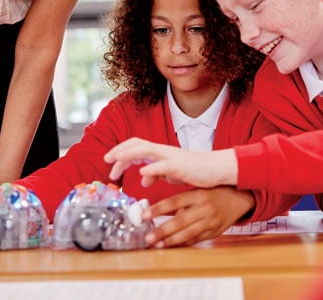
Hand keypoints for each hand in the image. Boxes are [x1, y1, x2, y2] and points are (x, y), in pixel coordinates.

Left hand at [104, 138, 237, 187]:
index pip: (136, 146)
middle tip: (106, 160)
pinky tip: (142, 172)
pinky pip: (163, 164)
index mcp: (160, 152)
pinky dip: (151, 167)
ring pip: (146, 149)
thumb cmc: (195, 170)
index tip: (108, 161)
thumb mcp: (171, 174)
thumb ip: (156, 174)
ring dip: (128, 155)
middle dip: (119, 151)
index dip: (121, 151)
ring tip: (116, 162)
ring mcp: (171, 156)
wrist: (216, 169)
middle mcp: (163, 150)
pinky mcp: (180, 165)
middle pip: (136, 144)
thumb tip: (143, 179)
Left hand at [143, 188, 254, 247]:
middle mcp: (204, 208)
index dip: (158, 209)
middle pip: (180, 221)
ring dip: (170, 241)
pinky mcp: (214, 232)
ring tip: (157, 244)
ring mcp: (210, 222)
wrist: (239, 198)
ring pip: (187, 233)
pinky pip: (196, 240)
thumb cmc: (214, 192)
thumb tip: (159, 211)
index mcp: (197, 195)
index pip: (174, 202)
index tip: (144, 215)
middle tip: (148, 237)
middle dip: (162, 231)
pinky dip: (183, 244)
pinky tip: (172, 246)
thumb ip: (181, 200)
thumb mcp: (197, 189)